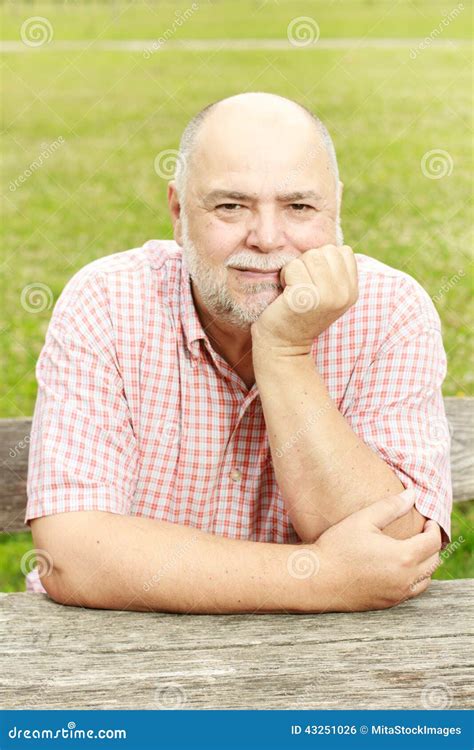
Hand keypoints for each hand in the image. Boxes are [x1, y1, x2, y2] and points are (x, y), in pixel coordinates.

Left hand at [251, 244, 357, 354]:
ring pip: (310, 256)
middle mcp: (344, 294)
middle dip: (308, 263)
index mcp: (352, 291)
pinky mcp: (305, 298)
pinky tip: (286, 294)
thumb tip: (331, 242)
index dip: (322, 260)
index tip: (314, 282)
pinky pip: (293, 267)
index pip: (342, 251)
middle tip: (302, 286)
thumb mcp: (327, 292)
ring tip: (294, 289)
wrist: (283, 345)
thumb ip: (334, 271)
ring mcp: (326, 297)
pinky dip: (285, 276)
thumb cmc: (299, 312)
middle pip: (325, 250)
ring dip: (296, 269)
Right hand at [307, 489, 441, 611]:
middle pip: (433, 562)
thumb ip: (390, 506)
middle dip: (431, 545)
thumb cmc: (337, 546)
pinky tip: (399, 567)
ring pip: (425, 580)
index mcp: (403, 557)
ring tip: (413, 550)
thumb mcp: (363, 520)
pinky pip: (411, 591)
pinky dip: (413, 578)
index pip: (433, 542)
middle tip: (422, 533)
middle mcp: (405, 579)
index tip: (428, 521)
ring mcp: (396, 594)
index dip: (433, 529)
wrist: (317, 579)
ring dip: (425, 564)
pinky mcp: (387, 603)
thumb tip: (412, 494)